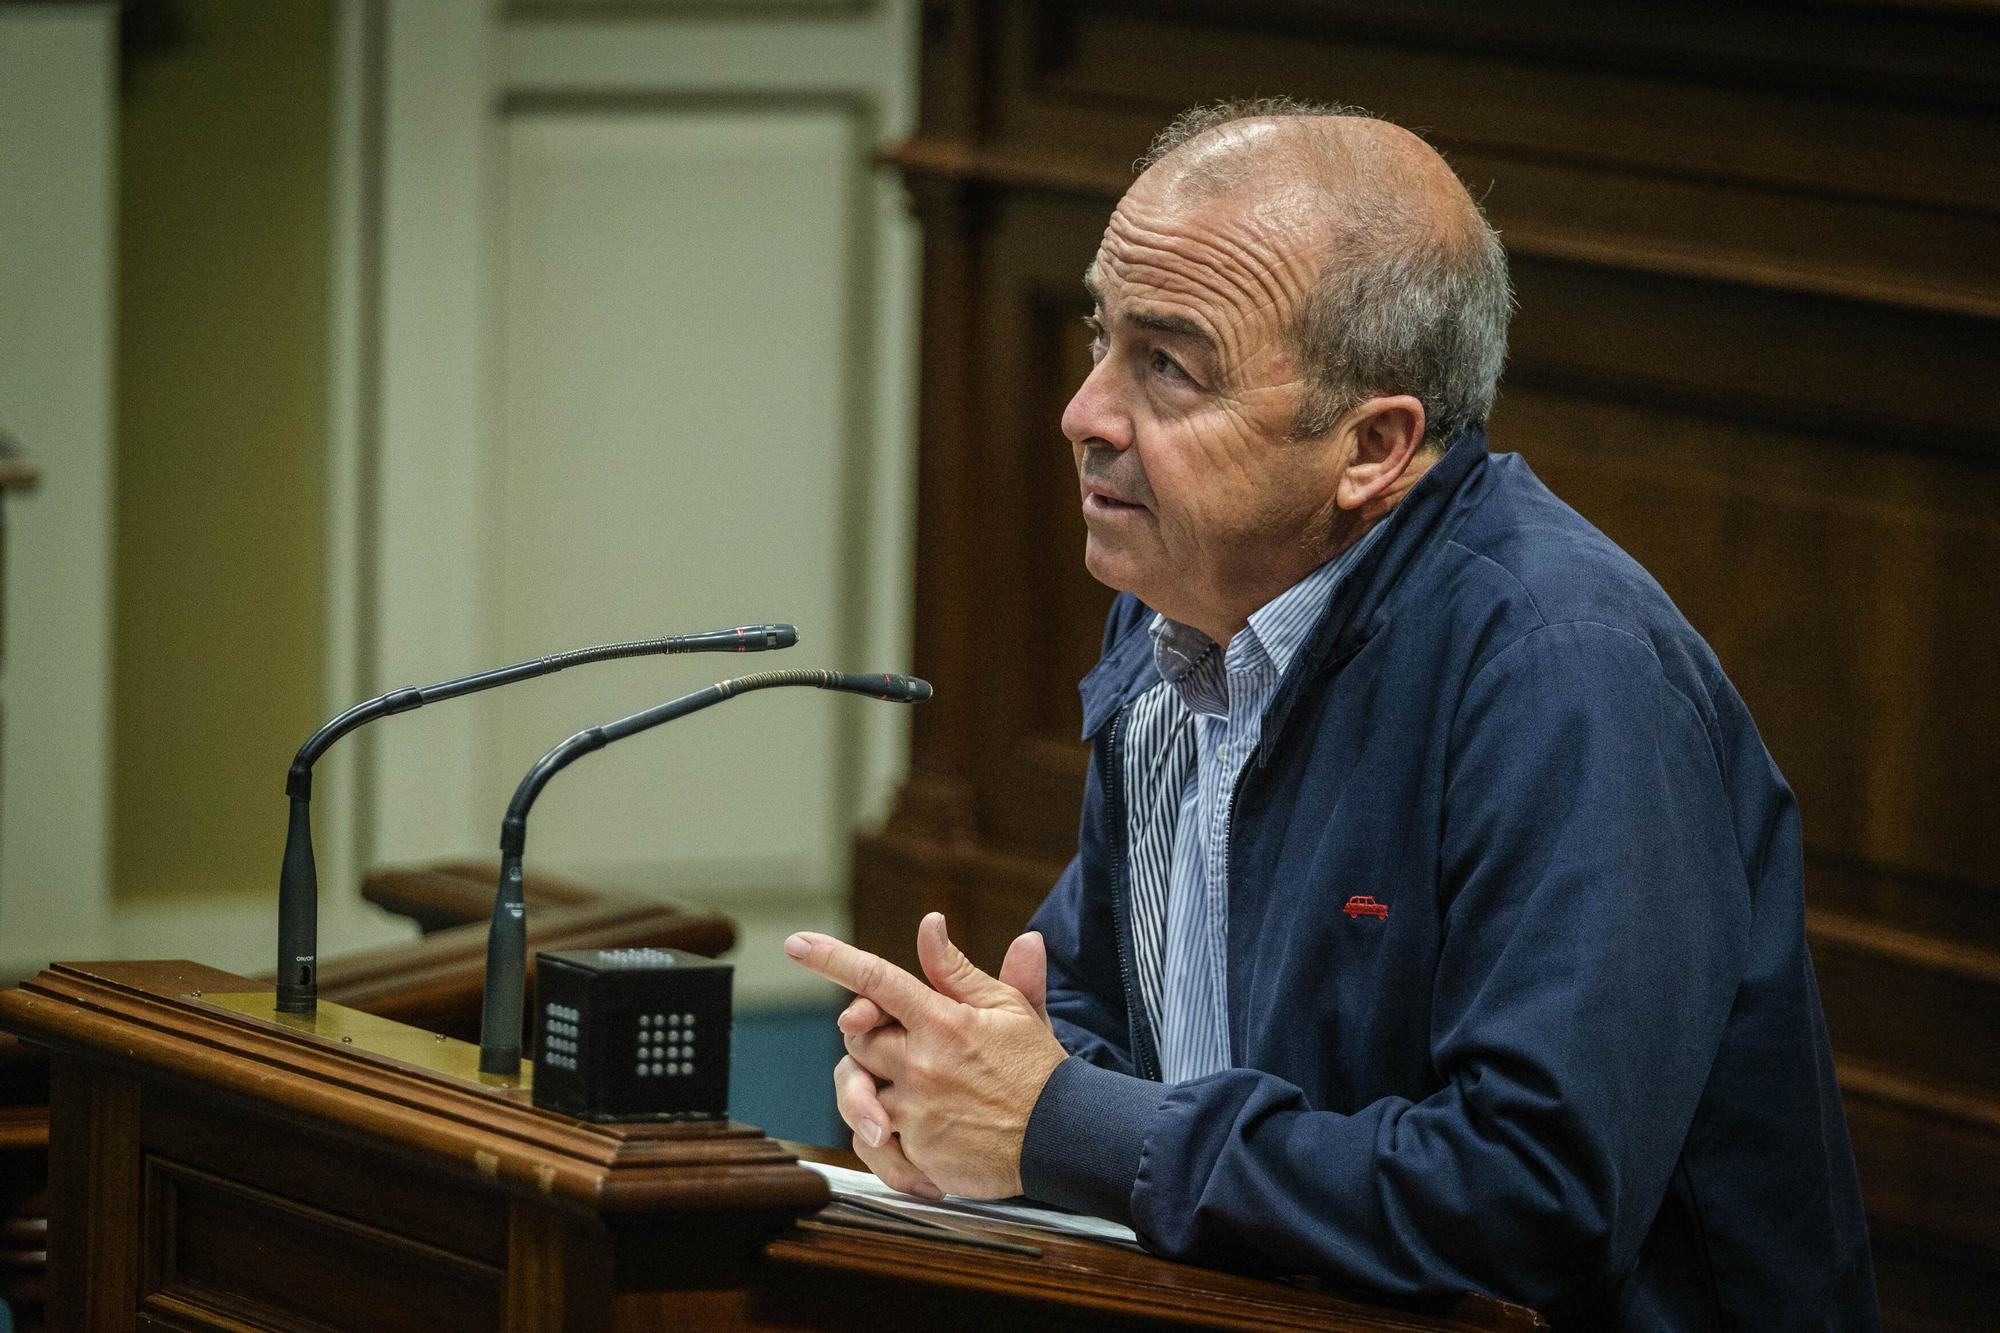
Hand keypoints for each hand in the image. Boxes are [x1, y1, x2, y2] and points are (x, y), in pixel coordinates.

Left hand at [785, 913, 1064, 1198]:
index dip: (832, 958)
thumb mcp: (1007, 1008)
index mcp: (943, 1022)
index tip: (796, 944)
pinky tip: (910, 1134)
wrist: (1064, 1136)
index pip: (876, 981)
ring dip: (871, 1091)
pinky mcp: (918, 1154)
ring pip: (857, 1094)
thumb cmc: (1036, 1068)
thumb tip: (929, 924)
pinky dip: (880, 1139)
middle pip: (856, 1042)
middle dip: (868, 1040)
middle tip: (903, 1047)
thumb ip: (956, 970)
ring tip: (907, 1096)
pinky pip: (870, 1145)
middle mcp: (922, 1064)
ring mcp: (917, 1112)